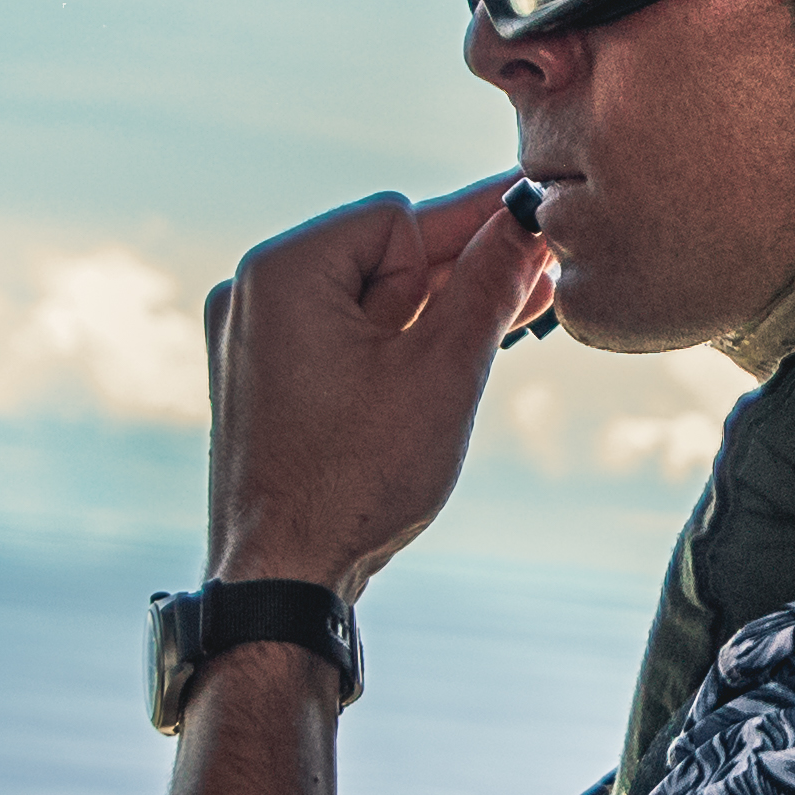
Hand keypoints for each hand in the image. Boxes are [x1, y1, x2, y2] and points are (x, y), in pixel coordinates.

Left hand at [200, 178, 552, 602]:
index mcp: (282, 273)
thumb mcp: (444, 371)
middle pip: (381, 257)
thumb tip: (525, 224)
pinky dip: (397, 342)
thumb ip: (487, 287)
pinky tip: (462, 341)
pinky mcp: (263, 382)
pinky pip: (341, 339)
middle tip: (543, 263)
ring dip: (437, 308)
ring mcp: (251, 341)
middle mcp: (252, 296)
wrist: (283, 576)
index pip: (398, 219)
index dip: (468, 233)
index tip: (533, 217)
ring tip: (521, 304)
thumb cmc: (354, 479)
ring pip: (366, 301)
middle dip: (460, 269)